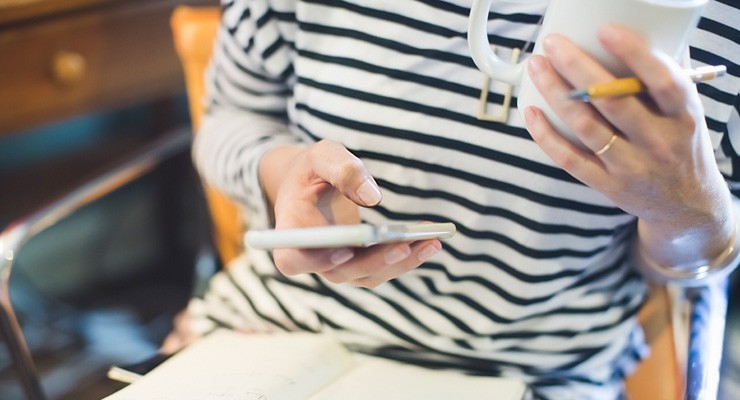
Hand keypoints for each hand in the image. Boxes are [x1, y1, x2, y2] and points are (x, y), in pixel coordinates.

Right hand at [261, 139, 441, 287]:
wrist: (313, 181)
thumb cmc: (313, 167)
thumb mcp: (323, 155)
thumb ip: (342, 169)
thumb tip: (372, 197)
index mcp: (290, 232)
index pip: (292, 260)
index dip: (317, 261)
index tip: (344, 251)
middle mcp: (312, 258)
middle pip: (340, 273)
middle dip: (375, 261)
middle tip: (404, 244)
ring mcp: (337, 266)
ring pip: (368, 276)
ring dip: (400, 262)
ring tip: (430, 242)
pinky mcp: (360, 264)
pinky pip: (384, 268)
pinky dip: (408, 257)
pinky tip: (431, 241)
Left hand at [523, 24, 733, 264]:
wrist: (686, 205)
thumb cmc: (681, 145)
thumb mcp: (686, 114)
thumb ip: (665, 82)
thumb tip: (640, 37)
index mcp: (684, 118)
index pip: (663, 83)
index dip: (635, 55)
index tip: (605, 31)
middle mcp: (659, 143)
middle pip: (613, 101)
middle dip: (577, 68)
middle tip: (553, 44)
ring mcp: (630, 167)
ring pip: (585, 127)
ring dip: (556, 93)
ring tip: (538, 68)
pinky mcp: (606, 185)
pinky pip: (569, 159)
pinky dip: (546, 135)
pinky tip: (531, 111)